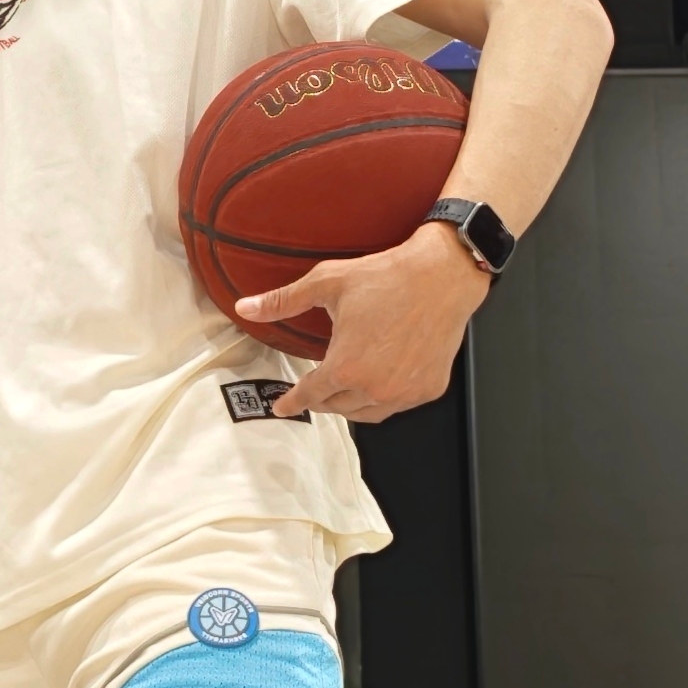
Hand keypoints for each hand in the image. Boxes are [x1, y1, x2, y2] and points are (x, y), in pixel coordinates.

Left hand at [236, 222, 490, 421]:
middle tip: (314, 391)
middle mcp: (375, 388)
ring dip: (350, 404)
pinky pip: (397, 405)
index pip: (310, 395)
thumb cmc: (388, 277)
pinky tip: (377, 384)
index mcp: (345, 367)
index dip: (292, 402)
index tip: (282, 408)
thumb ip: (282, 301)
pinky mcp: (428, 389)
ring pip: (367, 413)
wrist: (442, 274)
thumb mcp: (327, 283)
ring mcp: (404, 393)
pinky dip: (383, 399)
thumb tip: (245, 307)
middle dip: (322, 400)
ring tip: (342, 391)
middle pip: (337, 407)